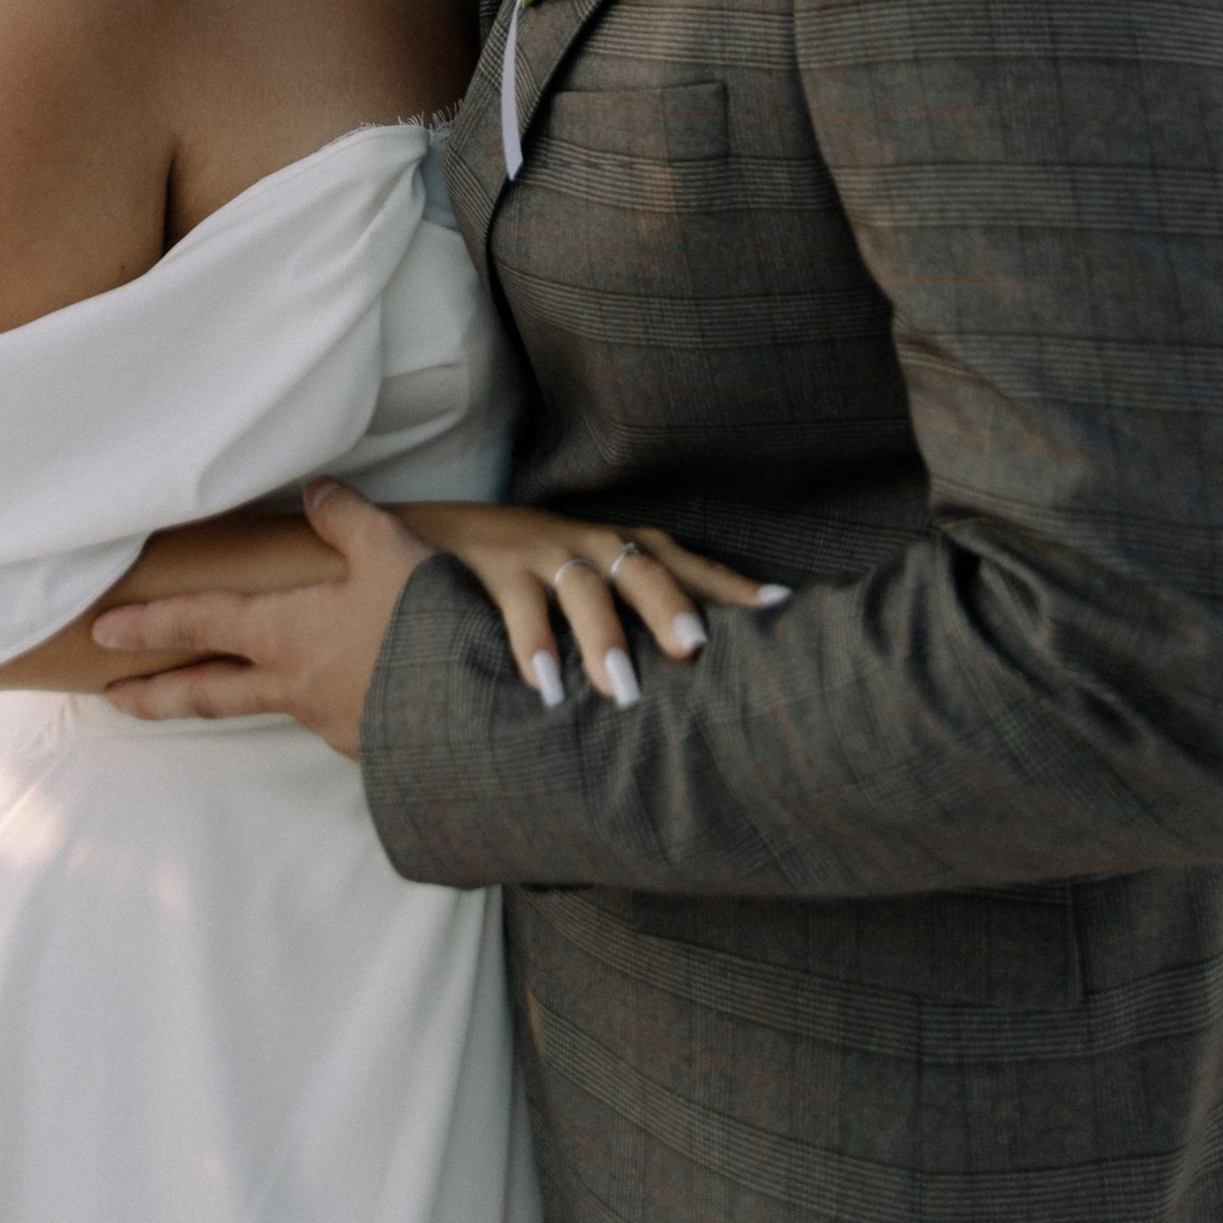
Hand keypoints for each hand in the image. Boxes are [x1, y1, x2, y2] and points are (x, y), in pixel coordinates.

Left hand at [93, 479, 427, 756]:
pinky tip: (327, 694)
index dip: (149, 624)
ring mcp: (324, 720)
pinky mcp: (362, 743)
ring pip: (261, 707)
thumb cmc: (421, 630)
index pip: (199, 625)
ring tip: (220, 689)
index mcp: (284, 634)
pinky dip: (308, 704)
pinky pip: (320, 718)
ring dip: (229, 699)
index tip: (103, 631)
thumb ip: (346, 517)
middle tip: (114, 699)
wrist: (473, 718)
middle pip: (206, 692)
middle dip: (155, 695)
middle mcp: (291, 684)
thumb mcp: (387, 551)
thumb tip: (315, 491)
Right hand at [399, 506, 785, 709]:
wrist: (440, 534)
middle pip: (643, 569)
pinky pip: (517, 604)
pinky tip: (545, 687)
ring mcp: (543, 551)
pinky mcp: (493, 568)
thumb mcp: (590, 583)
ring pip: (584, 588)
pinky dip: (531, 644)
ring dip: (603, 636)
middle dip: (671, 608)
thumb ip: (639, 615)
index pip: (687, 566)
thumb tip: (707, 671)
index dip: (731, 588)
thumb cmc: (534, 572)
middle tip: (696, 651)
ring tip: (620, 689)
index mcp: (624, 548)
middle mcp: (592, 544)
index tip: (782, 613)